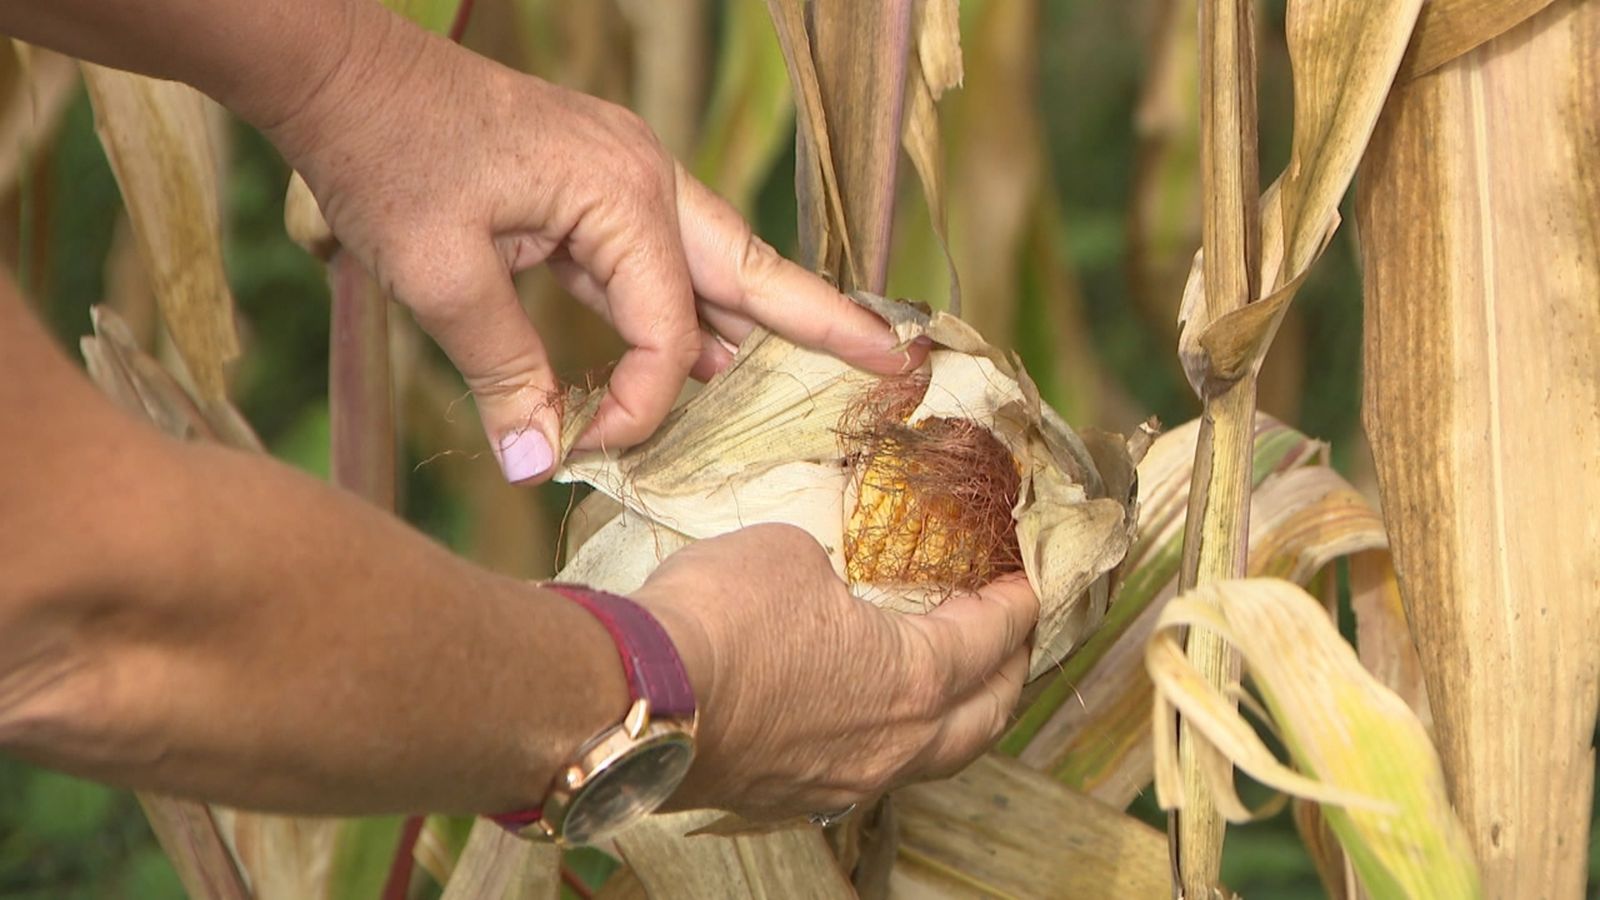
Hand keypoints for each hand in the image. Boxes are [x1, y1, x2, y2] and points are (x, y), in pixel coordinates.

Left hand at [265, 7, 916, 483]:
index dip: (642, 402)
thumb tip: (539, 463)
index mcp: (622, 193)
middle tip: (892, 360)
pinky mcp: (595, 185)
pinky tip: (707, 349)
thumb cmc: (388, 159)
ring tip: (825, 366)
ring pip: (715, 261)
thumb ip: (504, 372)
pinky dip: (687, 307)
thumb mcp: (441, 277)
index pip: (668, 327)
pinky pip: (662, 258)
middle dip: (823, 320)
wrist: (343, 79)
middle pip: (752, 266)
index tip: (589, 443)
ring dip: (757, 319)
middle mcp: (644, 177)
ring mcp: (625, 175)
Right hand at [632, 525, 1038, 820]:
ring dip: (956, 714)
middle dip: (1010, 670)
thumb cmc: (722, 618)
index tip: (1028, 578)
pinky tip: (878, 714)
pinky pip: (873, 770)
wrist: (634, 698)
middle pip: (985, 716)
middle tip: (1014, 631)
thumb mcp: (792, 554)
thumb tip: (825, 588)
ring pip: (931, 755)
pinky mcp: (793, 795)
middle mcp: (894, 747)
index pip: (992, 640)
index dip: (1017, 603)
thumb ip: (834, 573)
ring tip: (958, 679)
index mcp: (915, 682)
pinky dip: (897, 737)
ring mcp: (844, 781)